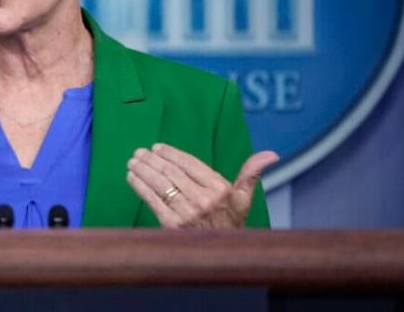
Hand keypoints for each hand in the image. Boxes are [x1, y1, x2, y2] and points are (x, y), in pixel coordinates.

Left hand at [126, 143, 277, 228]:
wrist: (222, 255)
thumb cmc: (231, 223)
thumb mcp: (243, 199)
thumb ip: (251, 174)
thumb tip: (271, 154)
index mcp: (220, 189)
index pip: (190, 164)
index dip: (172, 154)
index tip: (157, 148)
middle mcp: (203, 200)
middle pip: (172, 172)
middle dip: (152, 160)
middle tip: (139, 152)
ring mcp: (186, 213)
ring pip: (160, 184)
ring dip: (143, 170)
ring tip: (133, 161)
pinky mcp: (171, 225)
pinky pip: (152, 200)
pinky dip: (140, 186)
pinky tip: (132, 177)